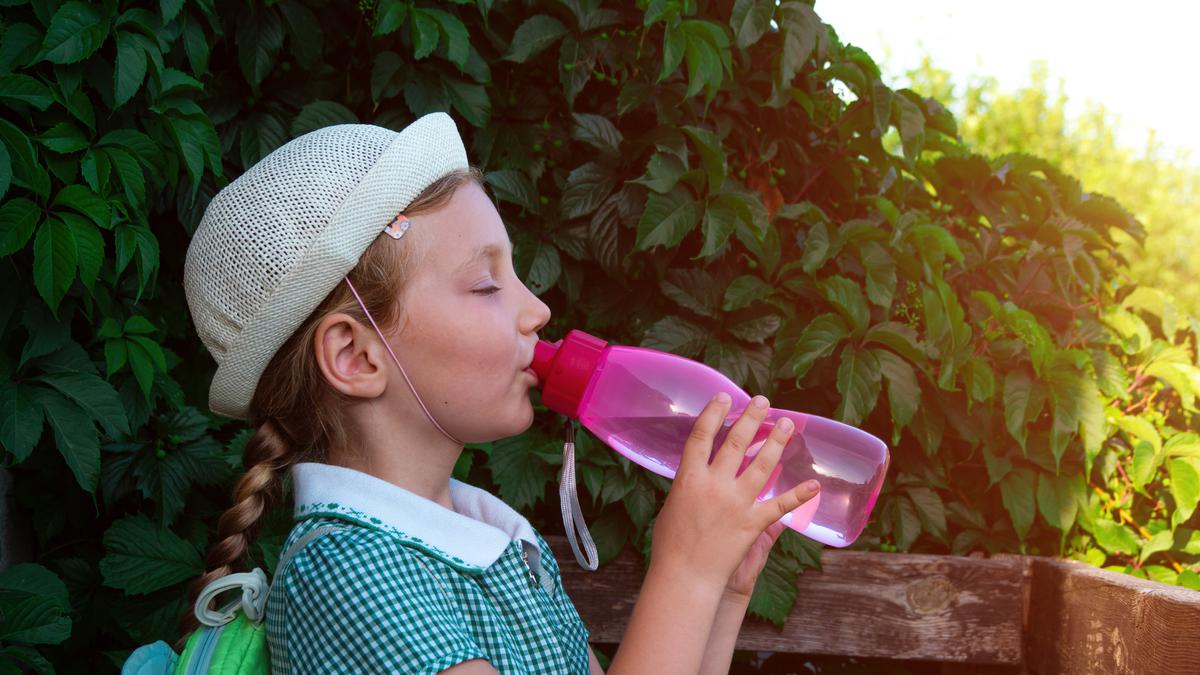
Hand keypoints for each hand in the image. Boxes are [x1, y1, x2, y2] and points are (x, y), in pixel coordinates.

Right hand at [649, 392, 820, 592]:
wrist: (685, 576)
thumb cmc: (670, 545)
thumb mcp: (672, 507)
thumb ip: (688, 487)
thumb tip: (696, 476)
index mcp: (688, 479)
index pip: (701, 436)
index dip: (713, 413)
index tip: (724, 397)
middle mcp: (714, 485)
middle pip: (735, 443)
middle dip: (751, 418)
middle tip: (763, 401)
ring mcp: (736, 504)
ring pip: (762, 465)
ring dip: (776, 442)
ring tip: (786, 425)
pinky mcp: (752, 524)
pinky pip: (779, 505)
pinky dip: (798, 495)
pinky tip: (813, 485)